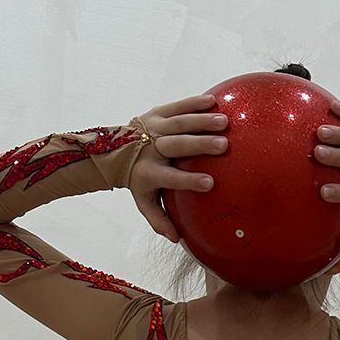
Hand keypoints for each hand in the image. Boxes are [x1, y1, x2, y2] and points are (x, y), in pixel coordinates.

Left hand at [127, 93, 228, 241]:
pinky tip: (214, 101)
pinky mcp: (157, 113)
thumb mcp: (144, 201)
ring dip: (201, 121)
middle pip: (176, 145)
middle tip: (222, 145)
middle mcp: (149, 148)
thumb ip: (159, 220)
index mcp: (148, 172)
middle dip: (199, 145)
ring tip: (224, 121)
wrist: (115, 150)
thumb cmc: (138, 180)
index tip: (210, 183)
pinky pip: (177, 106)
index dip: (188, 180)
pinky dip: (194, 103)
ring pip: (178, 122)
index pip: (170, 177)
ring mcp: (153, 128)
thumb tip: (176, 238)